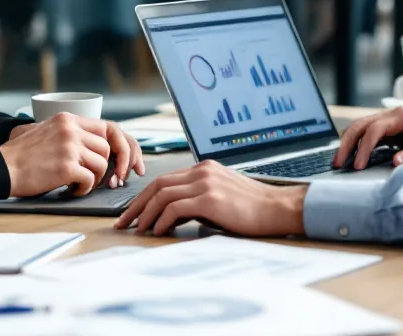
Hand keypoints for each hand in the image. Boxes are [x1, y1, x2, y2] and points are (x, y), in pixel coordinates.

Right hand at [0, 114, 143, 196]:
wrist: (1, 167)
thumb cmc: (23, 156)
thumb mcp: (48, 132)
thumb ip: (72, 134)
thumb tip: (102, 148)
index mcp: (68, 118)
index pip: (109, 127)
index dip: (124, 145)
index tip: (129, 162)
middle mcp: (71, 129)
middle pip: (108, 147)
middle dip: (111, 167)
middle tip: (107, 180)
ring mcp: (69, 146)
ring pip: (101, 165)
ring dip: (93, 179)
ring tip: (76, 184)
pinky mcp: (66, 166)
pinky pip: (90, 180)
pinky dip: (84, 189)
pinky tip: (70, 190)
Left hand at [114, 161, 306, 236]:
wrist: (279, 209)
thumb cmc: (253, 209)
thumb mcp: (221, 198)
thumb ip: (197, 201)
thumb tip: (171, 216)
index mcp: (203, 169)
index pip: (164, 180)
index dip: (144, 197)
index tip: (133, 213)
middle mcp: (202, 171)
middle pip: (157, 184)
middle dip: (136, 204)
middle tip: (123, 222)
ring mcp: (206, 183)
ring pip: (162, 195)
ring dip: (145, 214)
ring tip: (138, 230)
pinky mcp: (210, 198)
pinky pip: (175, 208)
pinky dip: (162, 220)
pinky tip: (158, 232)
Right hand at [333, 107, 402, 169]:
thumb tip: (396, 161)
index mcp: (402, 116)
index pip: (375, 129)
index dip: (364, 147)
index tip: (358, 165)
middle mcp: (391, 116)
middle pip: (360, 125)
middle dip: (347, 144)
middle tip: (338, 163)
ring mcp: (386, 122)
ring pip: (358, 128)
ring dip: (347, 143)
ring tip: (339, 161)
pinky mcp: (385, 131)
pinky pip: (364, 135)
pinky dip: (354, 145)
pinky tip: (349, 157)